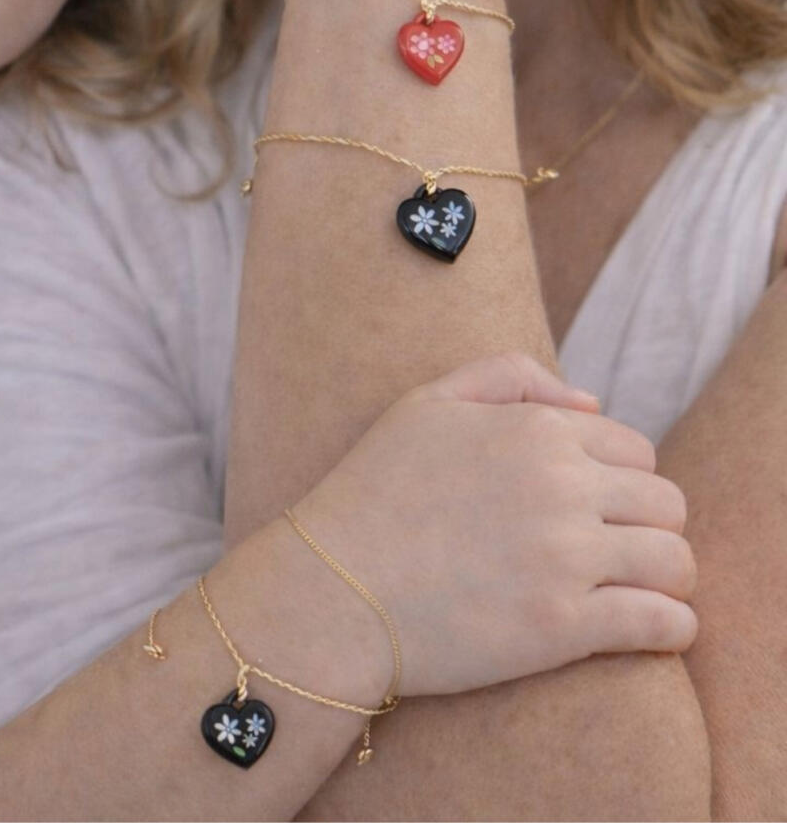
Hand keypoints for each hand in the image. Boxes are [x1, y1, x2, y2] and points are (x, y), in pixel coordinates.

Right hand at [293, 353, 695, 696]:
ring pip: (676, 561)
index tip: (599, 510)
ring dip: (670, 576)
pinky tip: (656, 630)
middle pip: (666, 503)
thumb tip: (590, 401)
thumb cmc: (372, 492)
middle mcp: (560, 485)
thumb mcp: (426, 402)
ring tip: (641, 591)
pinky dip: (673, 628)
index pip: (635, 451)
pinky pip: (661, 625)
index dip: (623, 481)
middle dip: (651, 526)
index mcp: (535, 431)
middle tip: (618, 551)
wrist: (330, 587)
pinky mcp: (562, 627)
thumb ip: (509, 375)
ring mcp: (564, 557)